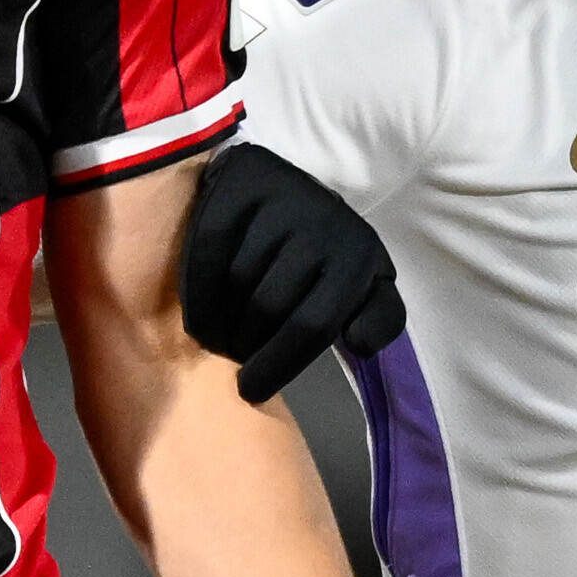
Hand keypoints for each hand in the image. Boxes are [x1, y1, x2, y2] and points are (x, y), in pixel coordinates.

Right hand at [178, 144, 401, 404]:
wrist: (279, 187)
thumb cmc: (324, 252)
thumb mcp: (365, 284)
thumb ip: (378, 318)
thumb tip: (362, 343)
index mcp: (359, 255)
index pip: (314, 324)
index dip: (278, 364)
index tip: (252, 390)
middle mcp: (324, 222)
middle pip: (268, 306)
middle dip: (244, 346)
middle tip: (233, 358)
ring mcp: (281, 199)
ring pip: (236, 282)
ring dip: (218, 325)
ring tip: (216, 340)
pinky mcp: (239, 185)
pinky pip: (209, 253)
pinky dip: (198, 296)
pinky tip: (198, 318)